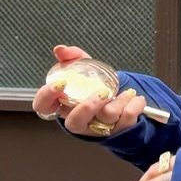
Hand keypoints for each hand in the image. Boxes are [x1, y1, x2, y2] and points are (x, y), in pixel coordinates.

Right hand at [32, 43, 149, 138]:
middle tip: (102, 93)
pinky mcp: (117, 131)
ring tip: (128, 92)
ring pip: (104, 119)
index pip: (43, 106)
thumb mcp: (83, 68)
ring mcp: (97, 128)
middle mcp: (78, 119)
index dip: (46, 96)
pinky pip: (126, 122)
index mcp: (64, 105)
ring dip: (119, 102)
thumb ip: (71, 57)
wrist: (120, 98)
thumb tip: (60, 49)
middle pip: (74, 123)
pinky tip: (136, 99)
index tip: (60, 83)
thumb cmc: (94, 85)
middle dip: (87, 107)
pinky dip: (134, 107)